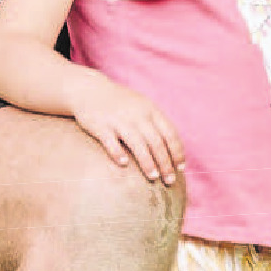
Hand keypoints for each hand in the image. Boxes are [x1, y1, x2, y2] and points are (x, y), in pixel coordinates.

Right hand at [71, 74, 186, 191]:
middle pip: (156, 142)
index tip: (180, 168)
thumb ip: (156, 123)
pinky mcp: (101, 126)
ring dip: (147, 162)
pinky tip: (124, 164)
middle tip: (170, 180)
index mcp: (151, 111)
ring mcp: (119, 120)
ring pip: (137, 143)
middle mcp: (138, 116)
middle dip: (165, 163)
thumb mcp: (142, 106)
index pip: (170, 133)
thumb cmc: (120, 103)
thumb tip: (172, 147)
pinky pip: (111, 141)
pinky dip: (118, 152)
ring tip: (153, 177)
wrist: (90, 90)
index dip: (177, 151)